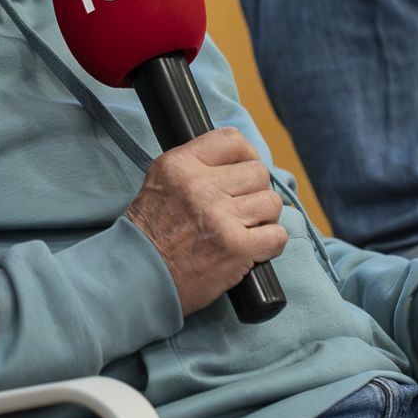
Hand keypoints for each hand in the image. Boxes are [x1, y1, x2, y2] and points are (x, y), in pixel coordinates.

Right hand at [124, 127, 286, 315]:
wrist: (140, 277)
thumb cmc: (150, 232)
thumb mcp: (160, 182)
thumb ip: (194, 165)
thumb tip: (238, 160)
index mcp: (180, 165)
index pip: (231, 139)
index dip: (246, 154)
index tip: (244, 169)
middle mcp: (200, 187)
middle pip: (258, 172)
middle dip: (255, 191)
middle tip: (241, 207)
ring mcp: (220, 218)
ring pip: (271, 202)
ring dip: (264, 218)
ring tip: (245, 228)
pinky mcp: (236, 248)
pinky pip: (277, 235)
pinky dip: (270, 243)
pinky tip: (254, 247)